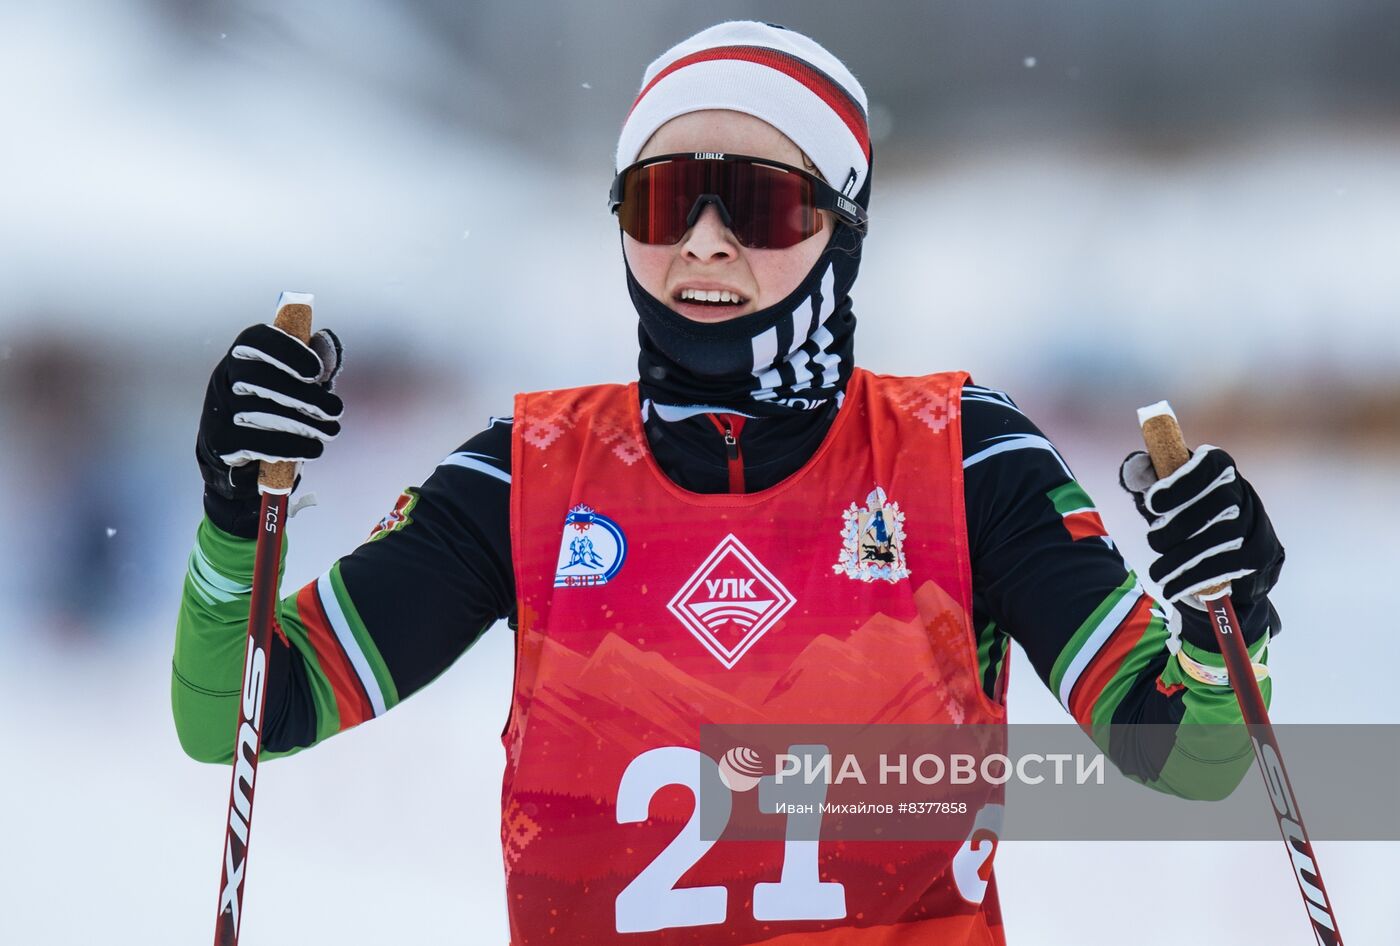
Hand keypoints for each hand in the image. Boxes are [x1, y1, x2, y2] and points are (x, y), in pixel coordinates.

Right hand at [196, 323, 342, 533]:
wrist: (242, 450)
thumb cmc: (278, 404)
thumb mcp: (298, 380)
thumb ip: (316, 360)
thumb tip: (325, 339)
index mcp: (243, 355)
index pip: (256, 340)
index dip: (288, 352)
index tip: (318, 372)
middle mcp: (224, 378)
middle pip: (257, 376)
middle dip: (303, 394)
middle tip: (335, 410)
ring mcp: (219, 409)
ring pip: (258, 411)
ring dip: (304, 423)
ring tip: (331, 430)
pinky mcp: (222, 441)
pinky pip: (256, 442)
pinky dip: (291, 446)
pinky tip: (314, 448)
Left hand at [1118, 445, 1283, 610]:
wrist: (1233, 552)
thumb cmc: (1188, 516)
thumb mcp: (1168, 495)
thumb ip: (1150, 480)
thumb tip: (1134, 465)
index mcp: (1220, 470)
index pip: (1212, 464)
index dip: (1183, 482)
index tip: (1153, 503)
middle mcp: (1243, 491)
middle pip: (1218, 502)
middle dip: (1180, 526)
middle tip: (1154, 542)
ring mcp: (1256, 521)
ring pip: (1223, 535)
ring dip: (1184, 558)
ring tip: (1158, 574)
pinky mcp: (1260, 552)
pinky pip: (1231, 563)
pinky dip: (1198, 577)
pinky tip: (1175, 587)